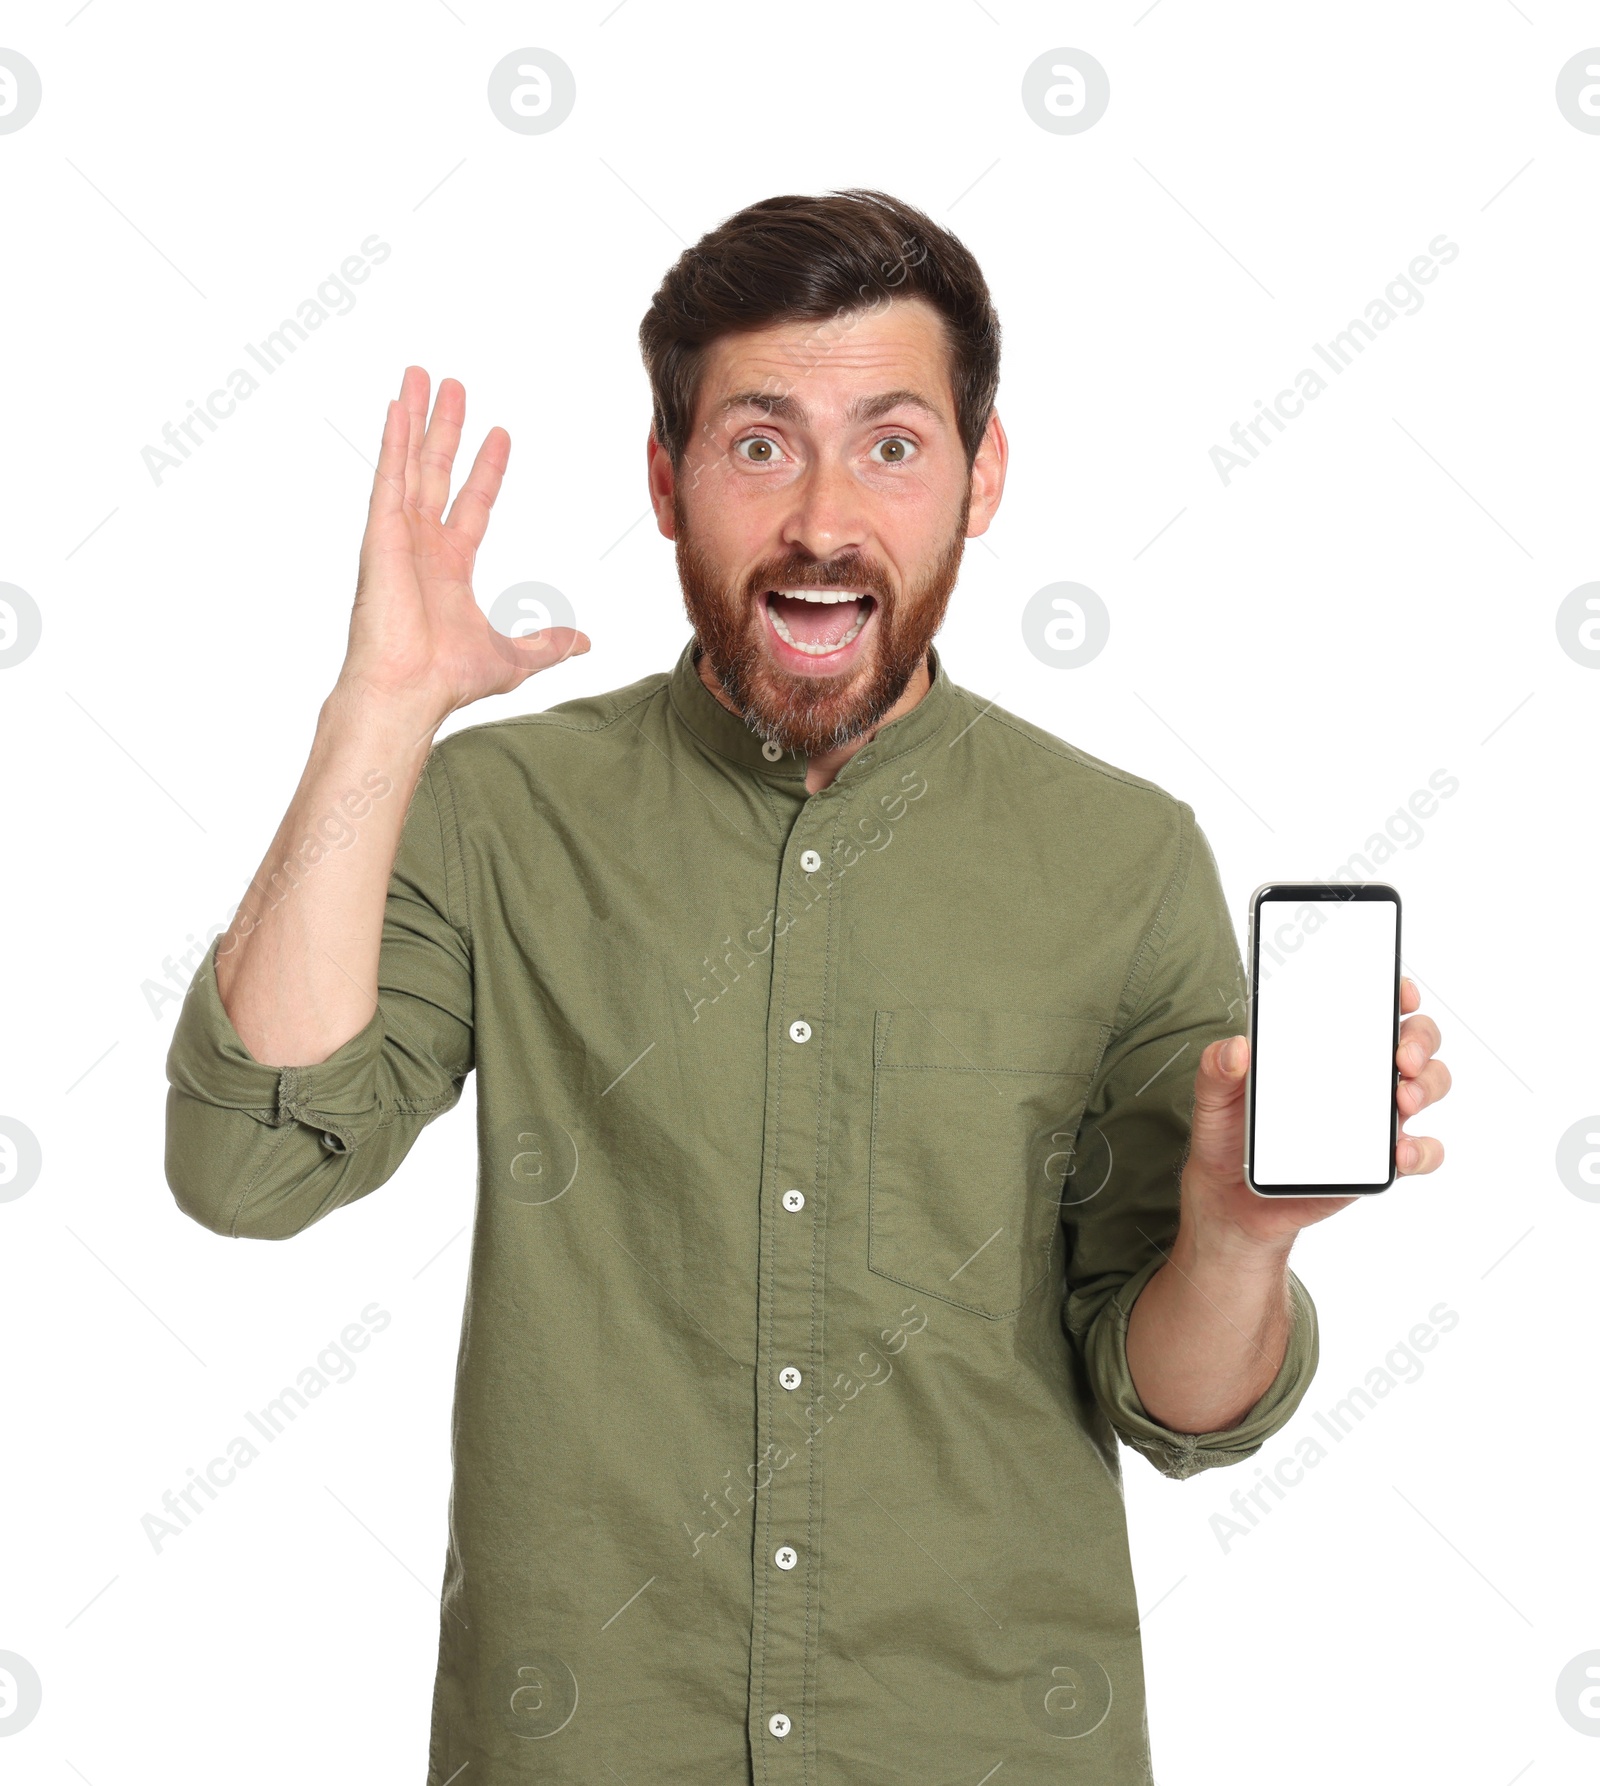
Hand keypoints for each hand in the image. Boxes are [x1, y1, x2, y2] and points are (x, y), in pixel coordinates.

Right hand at [336, 366, 588, 726]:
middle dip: (445, 428)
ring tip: (421, 375)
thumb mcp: (514, 657)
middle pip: (436, 471)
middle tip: (452, 386)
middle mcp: (421, 544)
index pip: (472, 503)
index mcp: (449, 566)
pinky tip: (398, 405)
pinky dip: (393, 440)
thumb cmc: (448, 679)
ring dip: (415, 418)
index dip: (485, 469)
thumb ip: (547, 644)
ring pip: (408, 462)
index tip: (499, 434)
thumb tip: (584, 643)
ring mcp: (398, 535)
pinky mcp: (380, 533)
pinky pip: (388, 476)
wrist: (409, 691)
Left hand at [1179, 975, 1450, 1253]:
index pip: (1372, 1010)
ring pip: (1427, 1088)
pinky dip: (1421, 1151)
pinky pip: (1420, 1153)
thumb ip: (1216, 1068)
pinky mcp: (1377, 1162)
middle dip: (1420, 1040)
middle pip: (1415, 1043)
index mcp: (1325, 1049)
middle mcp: (1359, 1077)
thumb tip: (1237, 1048)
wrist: (1230, 1196)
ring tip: (1402, 1099)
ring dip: (1426, 1087)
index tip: (1400, 994)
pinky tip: (1399, 1152)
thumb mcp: (1213, 1096)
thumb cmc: (1230, 1134)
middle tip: (1401, 1055)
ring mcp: (1373, 1119)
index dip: (1397, 996)